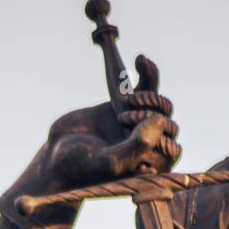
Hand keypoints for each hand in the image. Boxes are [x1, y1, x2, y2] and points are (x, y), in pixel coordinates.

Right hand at [43, 55, 179, 190]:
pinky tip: (141, 60)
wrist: (56, 152)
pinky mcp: (129, 105)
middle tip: (122, 119)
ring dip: (149, 98)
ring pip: (162, 105)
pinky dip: (148, 73)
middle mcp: (149, 148)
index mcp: (150, 168)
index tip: (130, 133)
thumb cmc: (81, 166)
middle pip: (169, 124)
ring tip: (127, 100)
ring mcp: (140, 125)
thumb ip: (137, 147)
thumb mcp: (109, 162)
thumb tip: (161, 120)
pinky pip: (149, 86)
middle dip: (149, 116)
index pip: (172, 148)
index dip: (157, 136)